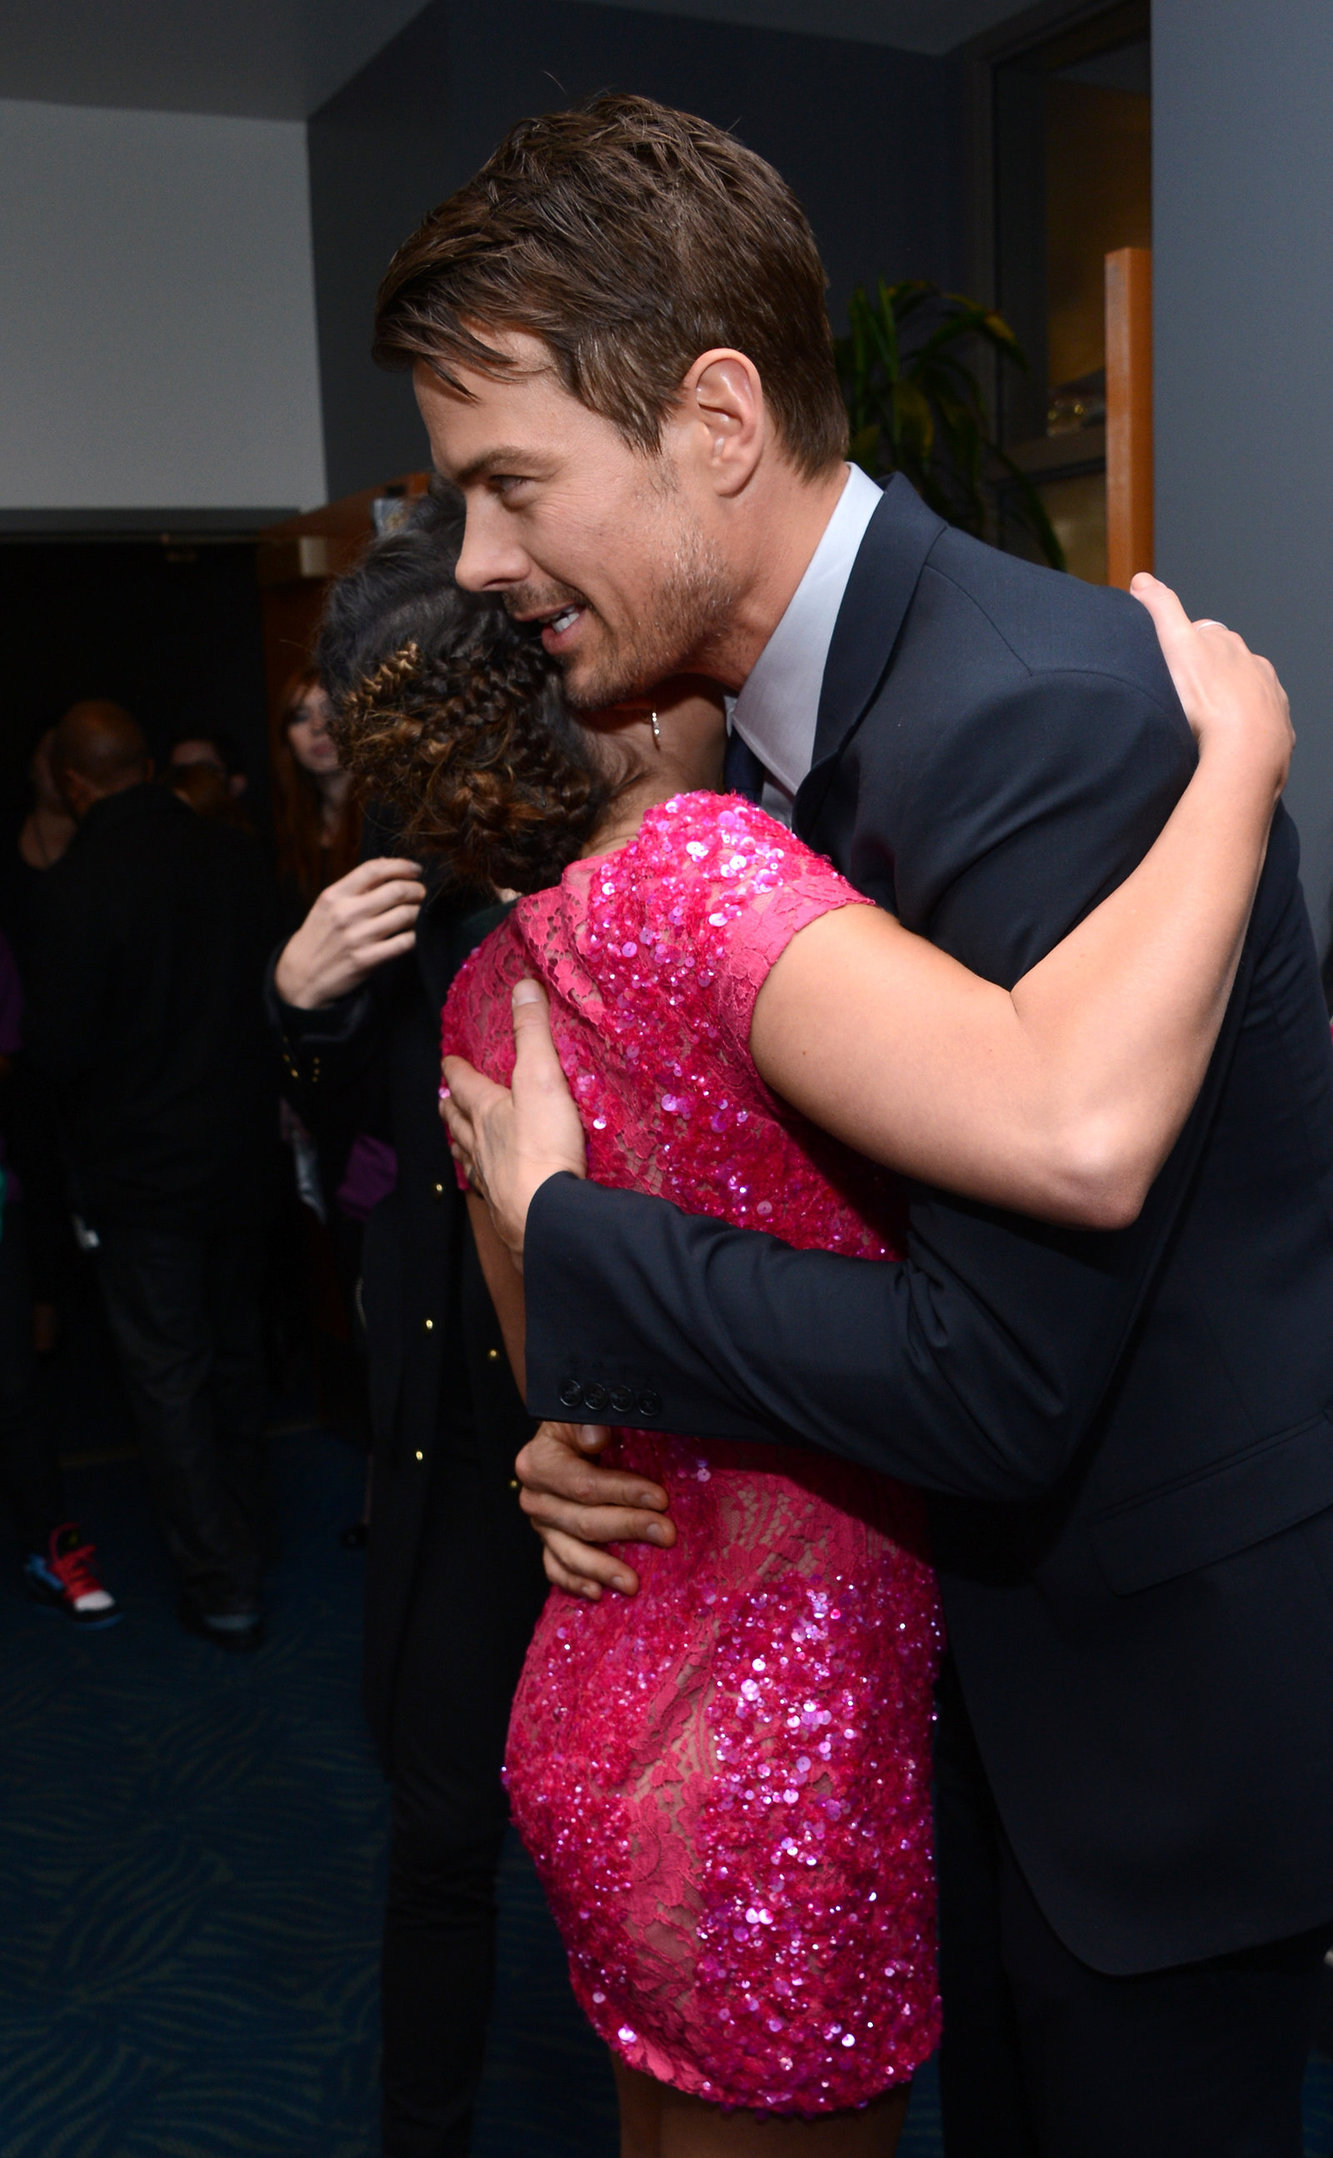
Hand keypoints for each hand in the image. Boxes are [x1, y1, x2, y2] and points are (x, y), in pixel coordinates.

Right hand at [274, 857, 425, 1008]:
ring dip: (418, 913)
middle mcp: (346, 913)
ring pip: (405, 915)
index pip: (374, 869)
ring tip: (417, 914)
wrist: (302, 975)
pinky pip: (404, 943)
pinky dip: (414, 936)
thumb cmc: (320, 935)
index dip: (401, 865)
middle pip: (396, 890)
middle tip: (421, 893)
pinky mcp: (366, 960)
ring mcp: (357, 938)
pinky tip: (411, 935)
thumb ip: (354, 887)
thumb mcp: (327, 905)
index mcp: (335, 895)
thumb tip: (387, 865)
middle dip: (417, 890)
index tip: (416, 869)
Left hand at [441, 980, 586, 1257]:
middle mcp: (479, 1144)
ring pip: (466, 1156)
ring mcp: (488, 1178)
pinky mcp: (503, 1207)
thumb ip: (533, 1033)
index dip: (455, 1070)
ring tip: (456, 1141)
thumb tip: (522, 986)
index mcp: (486, 1110)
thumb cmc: (542, 1144)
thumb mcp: (541, 1078)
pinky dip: (483, 1181)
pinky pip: (486, 1189)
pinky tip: (487, 1186)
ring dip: (459, 1145)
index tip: (447, 1061)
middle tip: (443, 1102)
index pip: (464, 1083)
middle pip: (457, 1123)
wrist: (546, 1214)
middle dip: (449, 1109)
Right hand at [515, 1421, 676, 1598]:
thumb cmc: (579, 1426)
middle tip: (666, 1534)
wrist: (561, 1440)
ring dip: (603, 1569)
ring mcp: (540, 1525)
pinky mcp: (547, 1542)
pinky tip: (597, 1593)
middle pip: (583, 1521)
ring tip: (634, 1583)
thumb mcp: (581, 1415)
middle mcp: (534, 1497)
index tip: (660, 1498)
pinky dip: (575, 1583)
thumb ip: (589, 1421)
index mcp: (539, 1463)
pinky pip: (556, 1569)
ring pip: (570, 1553)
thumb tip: (597, 1436)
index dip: (623, 1492)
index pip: (584, 1484)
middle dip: (629, 1527)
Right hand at [1132, 574, 1292, 794]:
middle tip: (1183, 695)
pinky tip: (1226, 739)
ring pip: (1244, 690)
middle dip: (1207, 672)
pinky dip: (1244, 724)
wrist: (1245, 747)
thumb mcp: (1174, 645)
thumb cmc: (1206, 699)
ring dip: (1227, 699)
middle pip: (1225, 661)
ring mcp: (1267, 694)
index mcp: (1225, 643)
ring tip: (1204, 721)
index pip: (1201, 634)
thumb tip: (1142, 580)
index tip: (1168, 663)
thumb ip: (1160, 609)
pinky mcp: (1275, 724)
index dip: (1182, 646)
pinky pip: (1258, 720)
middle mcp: (1252, 663)